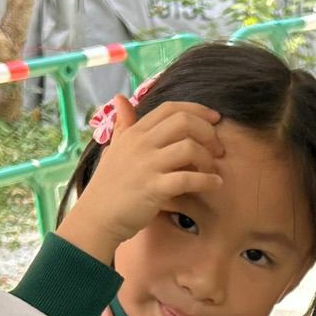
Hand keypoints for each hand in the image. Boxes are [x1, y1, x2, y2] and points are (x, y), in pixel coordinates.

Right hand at [57, 98, 225, 263]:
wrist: (97, 217)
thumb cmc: (109, 185)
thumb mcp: (115, 148)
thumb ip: (123, 124)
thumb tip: (120, 98)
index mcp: (135, 132)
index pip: (170, 108)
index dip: (197, 110)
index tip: (214, 119)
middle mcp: (142, 144)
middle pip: (184, 122)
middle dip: (207, 132)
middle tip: (218, 148)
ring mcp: (148, 165)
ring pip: (189, 147)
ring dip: (208, 158)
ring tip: (213, 169)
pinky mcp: (154, 189)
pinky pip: (188, 179)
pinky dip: (207, 181)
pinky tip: (215, 184)